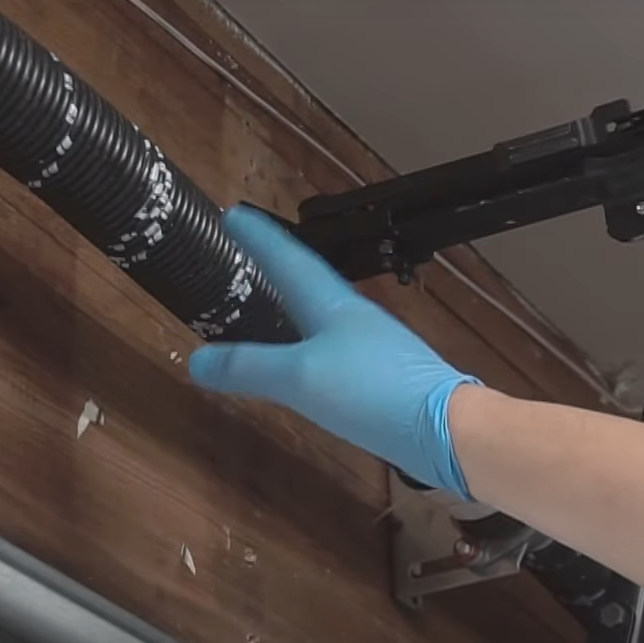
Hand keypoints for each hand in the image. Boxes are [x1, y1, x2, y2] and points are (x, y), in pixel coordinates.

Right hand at [189, 204, 480, 497]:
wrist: (447, 429)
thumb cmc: (374, 392)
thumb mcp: (300, 378)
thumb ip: (249, 367)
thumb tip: (196, 359)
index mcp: (331, 304)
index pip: (287, 258)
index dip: (259, 237)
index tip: (233, 213)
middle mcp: (352, 317)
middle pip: (306, 282)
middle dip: (274, 266)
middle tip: (244, 253)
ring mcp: (370, 347)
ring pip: (319, 316)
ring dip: (290, 305)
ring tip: (264, 303)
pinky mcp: (379, 379)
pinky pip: (330, 350)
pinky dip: (305, 345)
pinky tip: (301, 364)